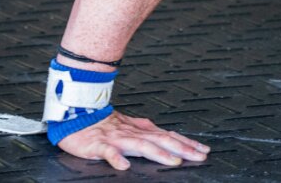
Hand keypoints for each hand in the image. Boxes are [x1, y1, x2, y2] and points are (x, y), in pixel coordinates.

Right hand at [56, 110, 209, 168]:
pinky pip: (108, 152)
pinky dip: (116, 159)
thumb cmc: (103, 123)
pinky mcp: (99, 145)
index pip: (169, 137)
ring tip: (173, 162)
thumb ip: (147, 132)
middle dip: (182, 149)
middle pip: (162, 141)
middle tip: (199, 156)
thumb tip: (167, 135)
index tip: (204, 150)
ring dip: (159, 153)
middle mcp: (133, 133)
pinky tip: (123, 166)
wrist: (77, 114)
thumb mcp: (130, 126)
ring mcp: (117, 139)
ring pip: (141, 145)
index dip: (187, 144)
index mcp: (141, 130)